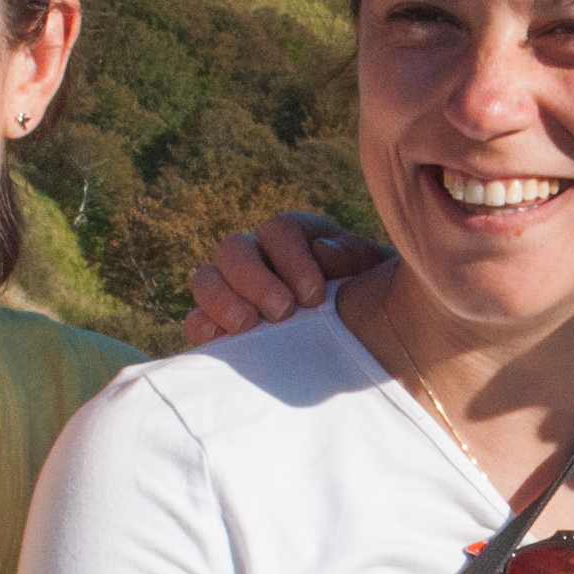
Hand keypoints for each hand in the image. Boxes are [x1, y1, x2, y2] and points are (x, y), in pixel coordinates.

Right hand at [180, 210, 386, 344]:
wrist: (375, 344)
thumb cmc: (375, 302)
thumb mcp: (376, 275)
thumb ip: (352, 258)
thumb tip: (320, 251)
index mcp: (298, 237)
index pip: (278, 230)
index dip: (291, 258)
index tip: (314, 296)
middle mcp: (261, 258)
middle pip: (234, 249)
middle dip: (253, 279)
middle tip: (281, 312)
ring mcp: (236, 292)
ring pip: (206, 279)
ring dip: (221, 300)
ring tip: (248, 327)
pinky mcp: (222, 328)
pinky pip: (197, 320)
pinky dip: (203, 327)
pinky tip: (222, 340)